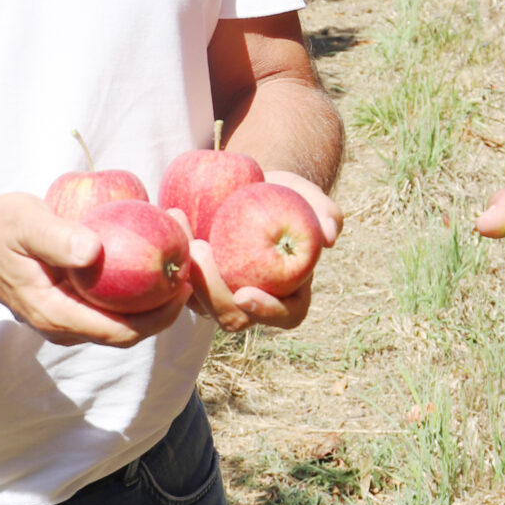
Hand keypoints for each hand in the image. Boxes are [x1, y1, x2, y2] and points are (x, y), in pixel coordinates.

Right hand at [0, 192, 187, 347]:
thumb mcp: (24, 223)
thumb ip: (57, 239)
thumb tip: (94, 253)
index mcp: (56, 315)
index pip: (120, 332)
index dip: (159, 316)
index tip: (185, 284)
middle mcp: (66, 326)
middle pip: (130, 330)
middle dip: (166, 305)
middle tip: (192, 265)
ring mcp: (70, 319)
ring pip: (124, 320)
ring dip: (155, 297)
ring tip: (181, 256)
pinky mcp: (74, 305)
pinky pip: (113, 305)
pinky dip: (137, 288)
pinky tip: (154, 256)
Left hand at [185, 172, 340, 333]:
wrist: (252, 187)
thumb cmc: (284, 194)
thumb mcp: (305, 194)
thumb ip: (323, 209)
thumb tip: (331, 236)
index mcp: (290, 293)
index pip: (284, 316)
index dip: (266, 311)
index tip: (244, 294)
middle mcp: (254, 301)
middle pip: (232, 317)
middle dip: (212, 291)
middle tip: (201, 248)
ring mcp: (221, 295)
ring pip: (199, 303)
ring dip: (186, 271)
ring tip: (181, 220)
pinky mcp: (195, 281)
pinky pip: (180, 280)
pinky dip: (175, 252)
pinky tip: (174, 215)